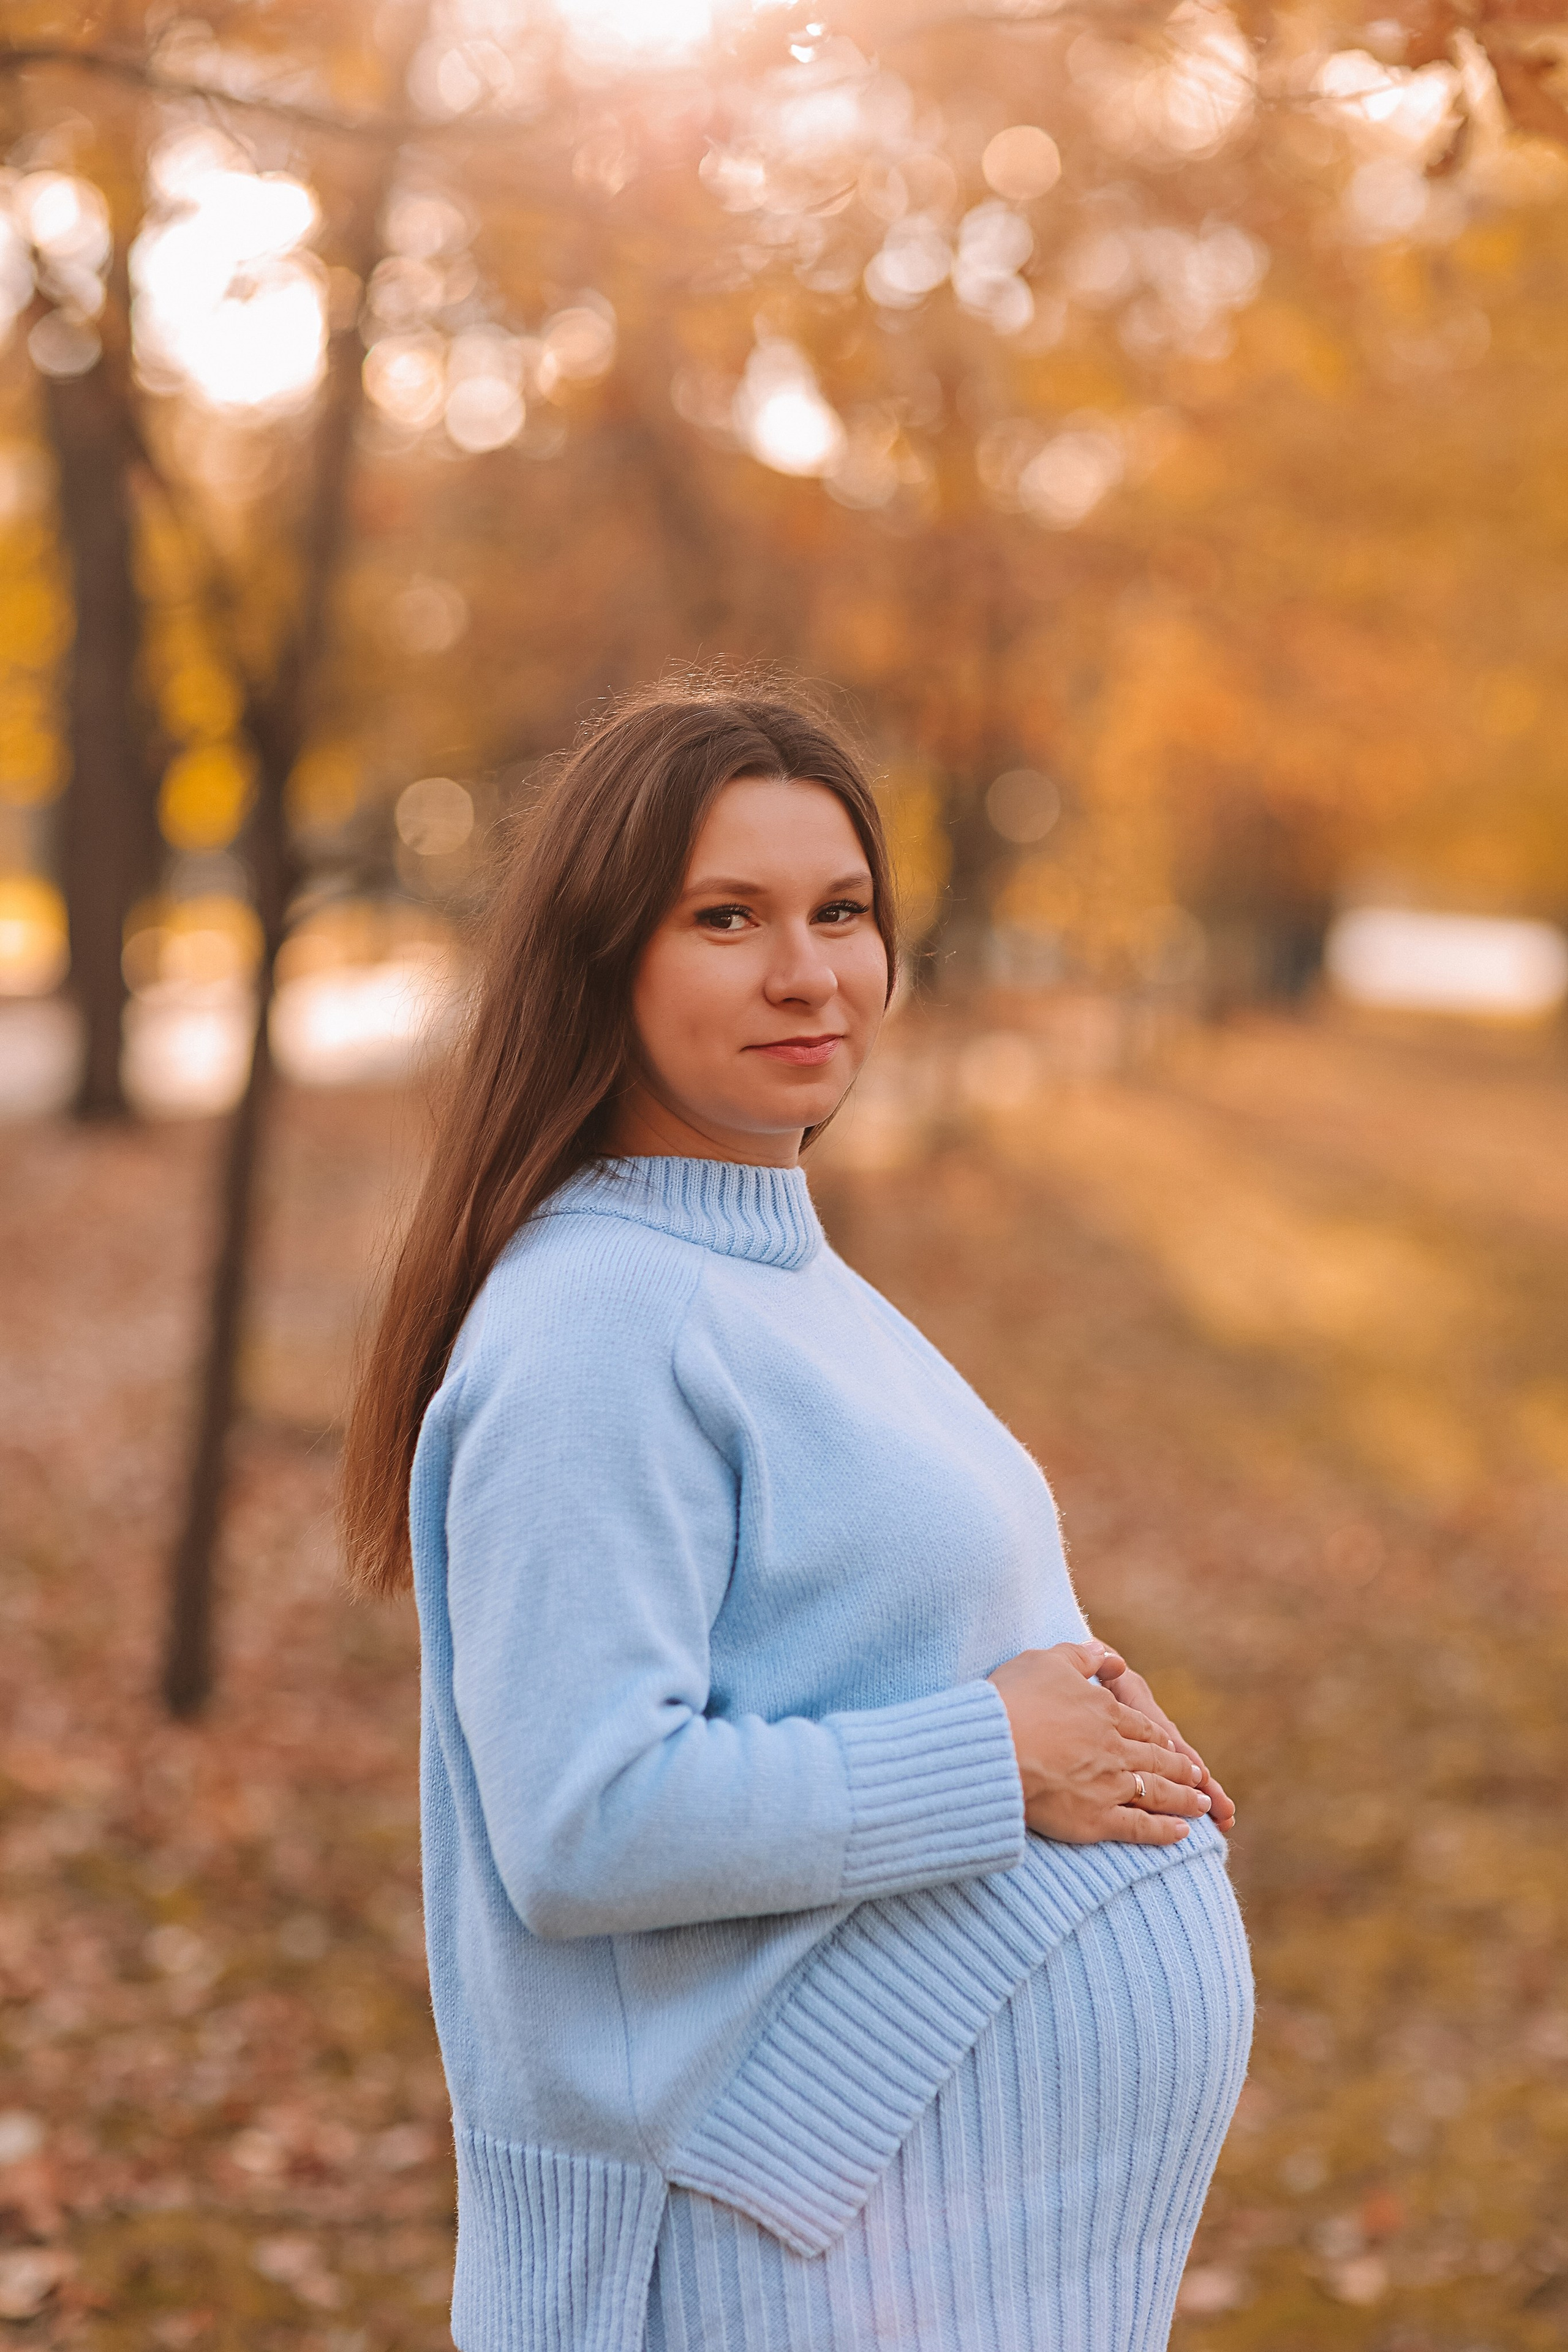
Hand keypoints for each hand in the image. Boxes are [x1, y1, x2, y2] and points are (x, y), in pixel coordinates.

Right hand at [988, 1642, 1213, 1846]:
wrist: (993, 1749)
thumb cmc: (1013, 1700)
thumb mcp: (1047, 1661)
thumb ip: (1081, 1656)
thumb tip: (1110, 1655)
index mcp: (1105, 1712)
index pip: (1140, 1725)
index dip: (1157, 1736)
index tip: (1170, 1743)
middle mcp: (1115, 1749)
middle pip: (1155, 1759)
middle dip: (1179, 1767)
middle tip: (1196, 1775)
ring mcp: (1110, 1785)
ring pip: (1157, 1792)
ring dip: (1183, 1798)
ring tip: (1200, 1803)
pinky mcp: (1097, 1819)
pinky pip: (1139, 1827)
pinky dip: (1163, 1831)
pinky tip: (1181, 1833)